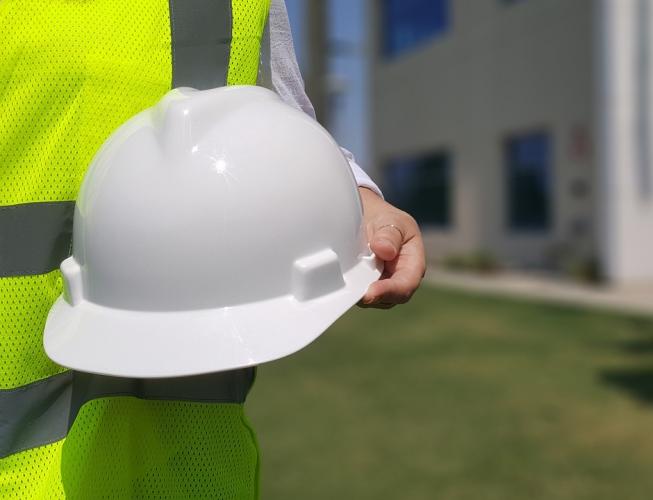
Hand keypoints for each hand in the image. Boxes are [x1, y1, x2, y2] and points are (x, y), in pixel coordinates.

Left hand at [358, 187, 425, 308]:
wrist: (368, 216)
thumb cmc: (384, 218)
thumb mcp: (390, 219)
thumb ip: (389, 234)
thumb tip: (385, 250)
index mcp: (413, 262)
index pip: (406, 284)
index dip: (389, 291)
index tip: (370, 292)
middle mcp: (400, 278)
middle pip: (390, 298)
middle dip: (372, 297)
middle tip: (353, 294)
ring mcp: (383, 284)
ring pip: (374, 299)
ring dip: (360, 294)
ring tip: (346, 284)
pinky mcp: (367, 285)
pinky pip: (360, 294)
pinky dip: (352, 290)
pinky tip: (343, 282)